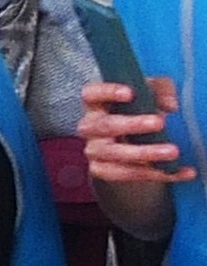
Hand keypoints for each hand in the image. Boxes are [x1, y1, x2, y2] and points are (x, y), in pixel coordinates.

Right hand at [79, 78, 194, 184]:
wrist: (130, 140)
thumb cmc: (136, 109)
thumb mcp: (150, 92)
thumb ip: (162, 91)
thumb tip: (170, 105)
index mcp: (96, 103)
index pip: (91, 94)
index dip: (107, 92)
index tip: (130, 93)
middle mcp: (90, 127)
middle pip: (105, 125)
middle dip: (132, 125)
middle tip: (159, 123)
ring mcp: (93, 150)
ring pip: (114, 154)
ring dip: (144, 153)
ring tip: (171, 152)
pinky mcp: (101, 170)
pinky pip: (124, 174)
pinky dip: (152, 173)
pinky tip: (175, 172)